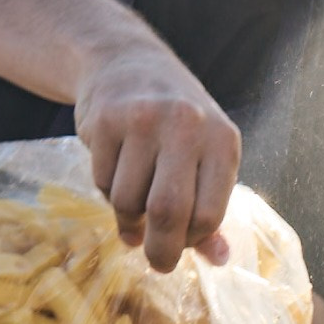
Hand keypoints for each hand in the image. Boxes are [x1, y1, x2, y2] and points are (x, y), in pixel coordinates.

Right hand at [74, 38, 238, 270]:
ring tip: (135, 206)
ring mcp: (143, 120)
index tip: (183, 246)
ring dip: (129, 218)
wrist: (128, 62)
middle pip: (168, 212)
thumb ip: (212, 208)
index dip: (193, 240)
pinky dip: (107, 192)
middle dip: (160, 248)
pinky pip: (101, 182)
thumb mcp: (206, 156)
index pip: (209, 214)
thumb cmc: (178, 123)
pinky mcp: (105, 120)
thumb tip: (219, 260)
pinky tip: (117, 173)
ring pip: (128, 201)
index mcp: (223, 141)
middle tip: (156, 262)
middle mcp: (187, 126)